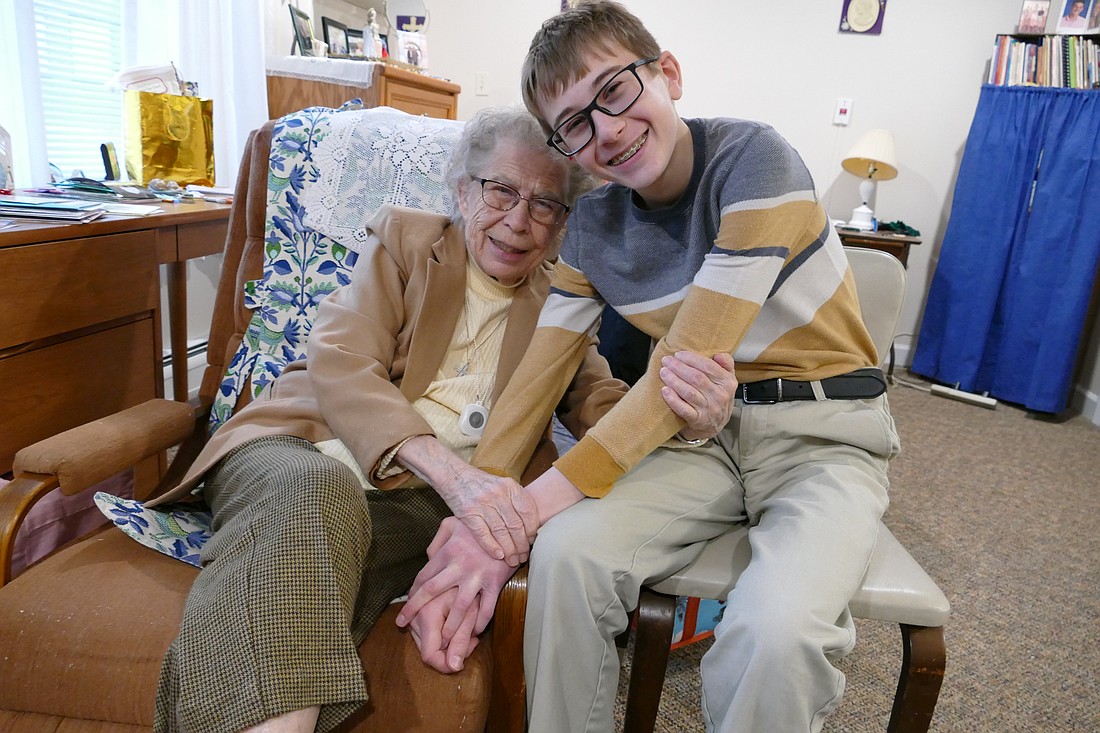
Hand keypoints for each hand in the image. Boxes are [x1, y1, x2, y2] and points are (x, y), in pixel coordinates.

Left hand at [395, 517, 514, 640]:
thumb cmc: (481, 523)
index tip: (405, 604)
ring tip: (443, 640)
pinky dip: (480, 623)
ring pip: (458, 606)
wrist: (512, 523)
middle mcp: (459, 565)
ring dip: (449, 625)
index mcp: (448, 551)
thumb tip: (428, 558)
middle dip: (414, 608)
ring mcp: (477, 576)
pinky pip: (486, 608)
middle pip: (432, 591)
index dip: (412, 592)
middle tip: (402, 623)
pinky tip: (474, 632)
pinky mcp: (495, 582)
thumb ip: (438, 540)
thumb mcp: (454, 523)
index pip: (424, 576)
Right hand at [405, 586, 480, 672]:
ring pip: (426, 640)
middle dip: (449, 652)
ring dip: (447, 642)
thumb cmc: (472, 582)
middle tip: (470, 641)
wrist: (465, 555)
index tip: (461, 663)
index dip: (445, 665)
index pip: (429, 655)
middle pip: (427, 649)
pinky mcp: (417, 606)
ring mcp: (414, 611)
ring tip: (467, 631)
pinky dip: (441, 633)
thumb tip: (454, 667)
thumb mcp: (471, 612)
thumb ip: (460, 640)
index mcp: (427, 615)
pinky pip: (424, 630)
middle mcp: (416, 614)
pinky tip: (457, 626)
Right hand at [435, 464, 538, 566]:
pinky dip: (492, 547)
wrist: (453, 475)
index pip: (528, 512)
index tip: (532, 542)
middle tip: (523, 556)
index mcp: (510, 487)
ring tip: (513, 561)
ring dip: (509, 550)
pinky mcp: (468, 513)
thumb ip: (515, 500)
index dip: (532, 531)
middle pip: (515, 525)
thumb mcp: (502, 485)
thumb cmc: (480, 483)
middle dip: (521, 545)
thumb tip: (530, 525)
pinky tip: (498, 556)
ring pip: (501, 532)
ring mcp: (483, 504)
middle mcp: (498, 494)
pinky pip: (483, 534)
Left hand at [659, 351, 737, 440]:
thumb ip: (726, 364)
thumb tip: (718, 355)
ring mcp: (709, 409)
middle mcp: (720, 396)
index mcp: (728, 383)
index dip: (691, 359)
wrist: (716, 424)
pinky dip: (673, 399)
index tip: (678, 354)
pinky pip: (683, 409)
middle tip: (667, 361)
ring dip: (674, 380)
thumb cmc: (718, 396)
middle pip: (697, 378)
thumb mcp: (727, 380)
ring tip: (663, 372)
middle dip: (679, 367)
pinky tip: (664, 390)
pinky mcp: (698, 420)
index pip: (709, 366)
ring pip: (689, 392)